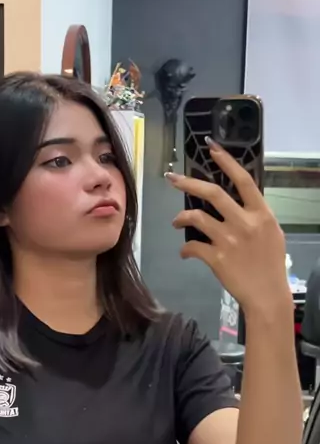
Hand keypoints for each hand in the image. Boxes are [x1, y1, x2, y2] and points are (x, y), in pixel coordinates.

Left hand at [166, 139, 289, 316]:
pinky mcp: (216, 258)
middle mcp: (245, 223)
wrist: (267, 295)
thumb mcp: (272, 233)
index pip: (243, 180)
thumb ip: (255, 216)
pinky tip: (185, 252)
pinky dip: (185, 248)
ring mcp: (229, 240)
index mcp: (261, 214)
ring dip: (180, 217)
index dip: (226, 162)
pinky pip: (192, 246)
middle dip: (189, 183)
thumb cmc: (271, 264)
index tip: (211, 148)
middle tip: (172, 178)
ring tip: (175, 222)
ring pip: (196, 218)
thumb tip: (237, 204)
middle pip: (213, 194)